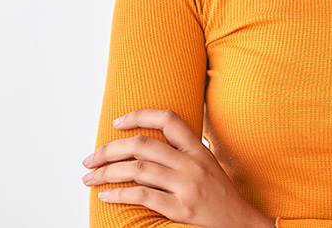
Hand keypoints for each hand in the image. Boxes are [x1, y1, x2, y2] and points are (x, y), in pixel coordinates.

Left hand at [83, 109, 272, 227]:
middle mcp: (193, 164)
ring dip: (106, 173)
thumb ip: (184, 152)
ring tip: (89, 178)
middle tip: (89, 159)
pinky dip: (119, 195)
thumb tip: (149, 141)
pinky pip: (143, 196)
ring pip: (137, 169)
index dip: (138, 115)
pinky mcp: (182, 209)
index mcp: (198, 150)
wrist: (242, 224)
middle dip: (108, 149)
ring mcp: (188, 186)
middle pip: (142, 144)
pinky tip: (105, 195)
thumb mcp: (208, 165)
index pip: (168, 119)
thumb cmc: (220, 196)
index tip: (116, 122)